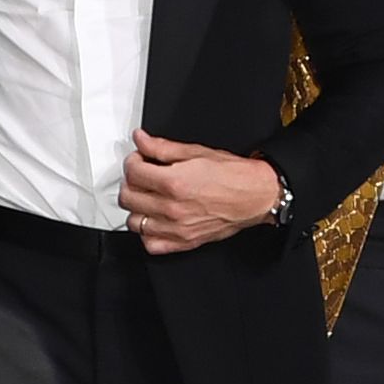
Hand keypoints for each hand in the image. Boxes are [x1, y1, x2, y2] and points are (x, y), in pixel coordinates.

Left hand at [117, 135, 283, 255]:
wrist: (256, 195)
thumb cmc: (233, 174)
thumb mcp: (196, 152)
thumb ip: (162, 147)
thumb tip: (142, 140)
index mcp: (173, 182)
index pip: (133, 172)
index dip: (132, 162)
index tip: (139, 160)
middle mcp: (172, 208)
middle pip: (128, 197)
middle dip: (131, 183)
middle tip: (142, 176)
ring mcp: (177, 228)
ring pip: (134, 222)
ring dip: (137, 208)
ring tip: (148, 197)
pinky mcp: (184, 242)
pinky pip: (151, 244)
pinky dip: (148, 234)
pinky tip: (155, 220)